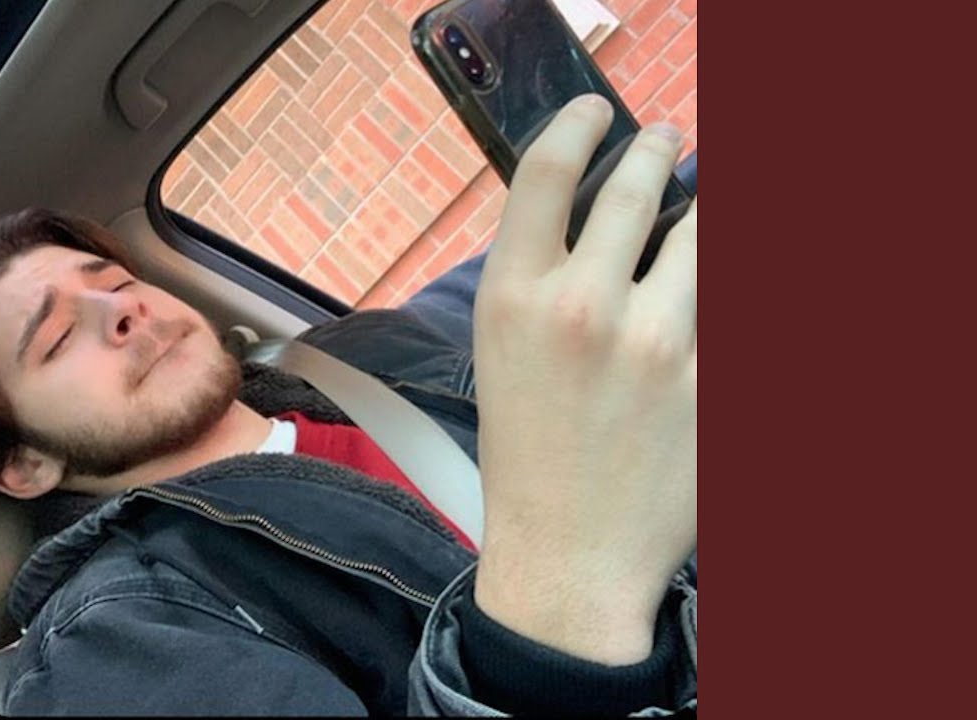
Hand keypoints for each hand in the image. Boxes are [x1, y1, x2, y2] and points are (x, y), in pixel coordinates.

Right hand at [471, 94, 695, 664]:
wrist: (570, 552)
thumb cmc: (526, 452)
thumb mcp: (500, 351)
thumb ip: (537, 277)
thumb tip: (592, 213)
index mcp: (514, 298)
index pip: (549, 170)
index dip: (578, 124)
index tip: (597, 113)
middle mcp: (584, 306)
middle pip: (635, 183)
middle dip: (656, 147)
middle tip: (665, 141)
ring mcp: (656, 341)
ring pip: (701, 230)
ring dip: (699, 212)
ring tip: (695, 214)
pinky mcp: (711, 377)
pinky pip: (726, 300)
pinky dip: (714, 288)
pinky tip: (698, 298)